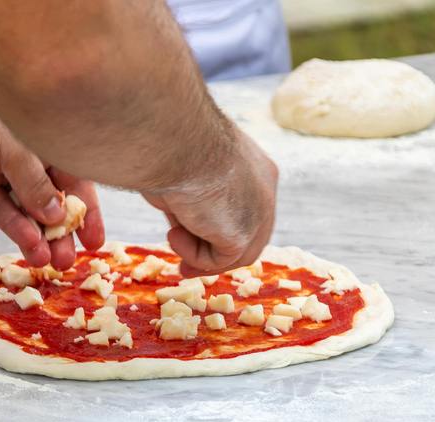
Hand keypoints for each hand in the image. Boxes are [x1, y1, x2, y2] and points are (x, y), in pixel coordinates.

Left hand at [0, 50, 103, 268]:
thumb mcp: (16, 148)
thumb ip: (37, 184)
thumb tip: (58, 217)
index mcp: (44, 140)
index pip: (76, 179)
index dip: (86, 210)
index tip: (94, 238)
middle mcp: (26, 158)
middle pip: (52, 201)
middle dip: (63, 231)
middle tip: (70, 259)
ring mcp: (1, 174)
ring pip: (27, 212)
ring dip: (41, 237)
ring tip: (52, 263)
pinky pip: (1, 212)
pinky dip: (15, 229)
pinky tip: (30, 246)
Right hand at [142, 131, 277, 275]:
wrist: (172, 138)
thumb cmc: (169, 143)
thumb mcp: (188, 170)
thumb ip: (194, 197)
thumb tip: (182, 222)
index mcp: (254, 166)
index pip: (246, 208)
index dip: (219, 230)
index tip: (194, 238)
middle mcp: (265, 188)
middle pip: (248, 237)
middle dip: (216, 256)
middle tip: (185, 269)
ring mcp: (259, 213)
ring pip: (235, 253)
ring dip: (199, 256)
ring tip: (172, 239)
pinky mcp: (243, 234)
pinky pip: (219, 259)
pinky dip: (192, 254)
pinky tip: (175, 232)